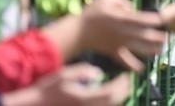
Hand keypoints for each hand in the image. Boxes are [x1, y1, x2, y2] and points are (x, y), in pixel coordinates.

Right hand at [2, 64, 131, 105]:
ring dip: (118, 99)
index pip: (111, 92)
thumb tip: (98, 73)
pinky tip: (108, 99)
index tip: (126, 76)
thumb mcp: (64, 74)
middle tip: (128, 82)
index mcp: (84, 97)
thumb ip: (83, 72)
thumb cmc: (46, 90)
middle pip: (113, 102)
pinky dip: (108, 104)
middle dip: (123, 91)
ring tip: (122, 90)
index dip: (122, 84)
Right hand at [79, 0, 166, 71]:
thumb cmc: (92, 13)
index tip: (163, 20)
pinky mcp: (113, 52)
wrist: (77, 32)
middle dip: (157, 37)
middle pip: (144, 35)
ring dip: (151, 50)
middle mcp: (122, 32)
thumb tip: (132, 6)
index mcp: (121, 18)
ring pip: (138, 48)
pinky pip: (124, 60)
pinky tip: (141, 70)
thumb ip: (121, 0)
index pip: (141, 19)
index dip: (153, 20)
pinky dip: (132, 66)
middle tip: (169, 37)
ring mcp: (118, 44)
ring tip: (162, 50)